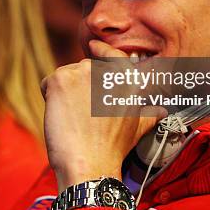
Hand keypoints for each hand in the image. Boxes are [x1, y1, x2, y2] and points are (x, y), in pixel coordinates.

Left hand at [41, 39, 165, 191]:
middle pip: (84, 68)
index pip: (113, 54)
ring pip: (66, 76)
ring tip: (73, 118)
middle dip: (79, 86)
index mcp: (126, 79)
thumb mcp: (137, 128)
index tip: (93, 47)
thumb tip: (160, 111)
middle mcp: (104, 70)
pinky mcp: (60, 79)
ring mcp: (81, 72)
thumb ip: (148, 114)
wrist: (89, 162)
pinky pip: (48, 83)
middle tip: (82, 113)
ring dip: (64, 93)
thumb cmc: (112, 148)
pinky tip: (60, 115)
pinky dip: (49, 97)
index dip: (102, 50)